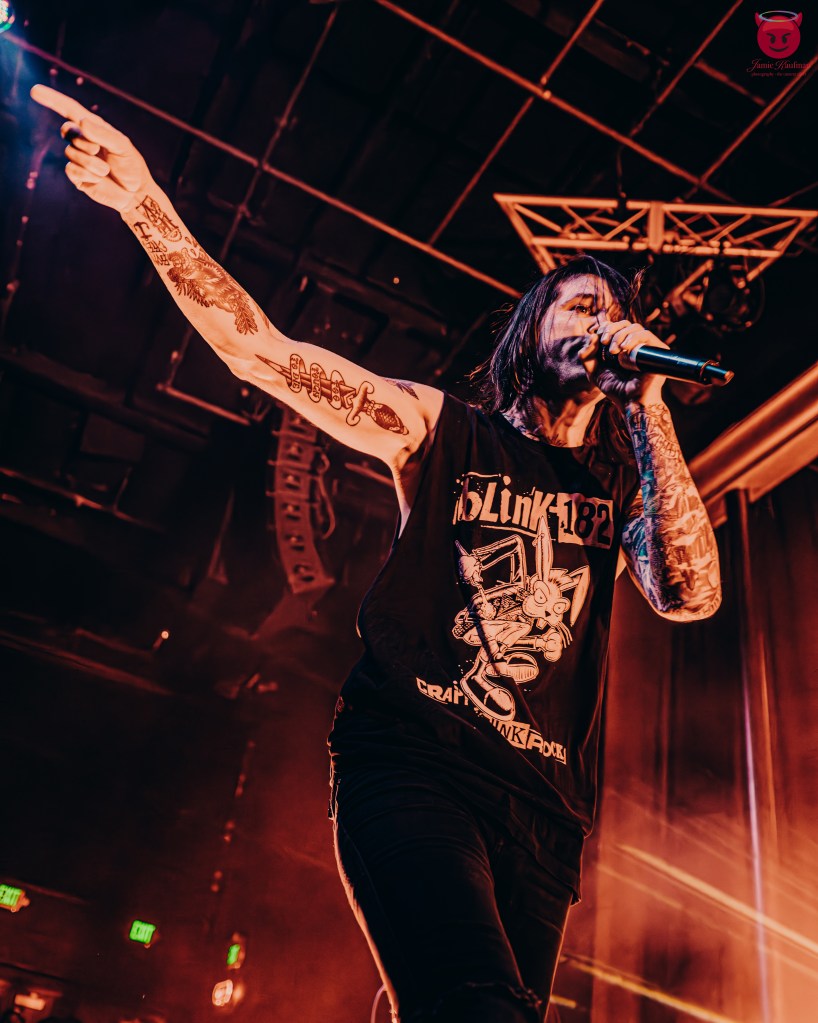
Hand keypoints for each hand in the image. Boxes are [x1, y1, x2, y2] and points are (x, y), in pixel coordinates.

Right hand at [30, 85, 152, 213]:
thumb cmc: (131, 167)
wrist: (134, 194)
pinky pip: (71, 170)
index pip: (69, 109)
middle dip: (84, 141)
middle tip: (100, 151)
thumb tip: (81, 122)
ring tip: (106, 171)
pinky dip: (87, 175)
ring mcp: (78, 158)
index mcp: (93, 127)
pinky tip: (99, 179)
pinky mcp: (76, 176)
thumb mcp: (123, 146)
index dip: (52, 100)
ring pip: (71, 153)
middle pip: (68, 131)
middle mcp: (83, 140)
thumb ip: (104, 134)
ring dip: (91, 163)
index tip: (35, 90)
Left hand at [580, 317, 666, 405]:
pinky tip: (624, 350)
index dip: (605, 328)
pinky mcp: (658, 350)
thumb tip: (592, 336)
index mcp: (621, 346)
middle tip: (604, 343)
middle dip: (611, 330)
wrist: (630, 401)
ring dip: (620, 336)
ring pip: (635, 327)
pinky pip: (646, 335)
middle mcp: (635, 345)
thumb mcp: (593, 371)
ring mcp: (647, 347)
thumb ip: (586, 355)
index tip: (597, 339)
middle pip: (625, 323)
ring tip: (613, 351)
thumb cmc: (614, 389)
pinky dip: (632, 339)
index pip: (615, 326)